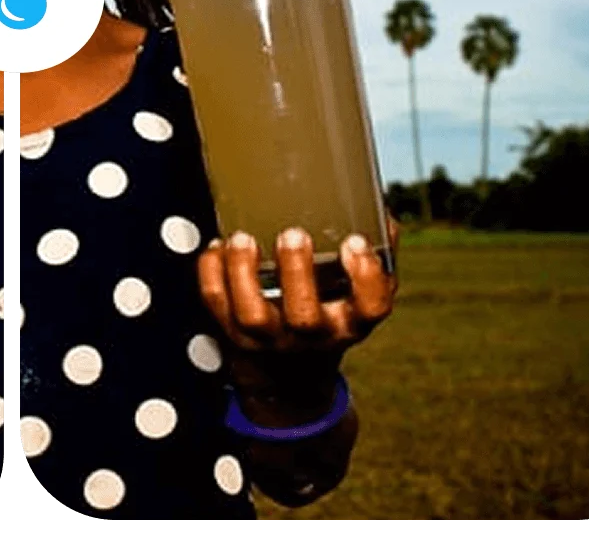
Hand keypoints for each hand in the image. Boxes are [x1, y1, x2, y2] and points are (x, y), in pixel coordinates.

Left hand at [197, 214, 399, 410]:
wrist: (288, 377)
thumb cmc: (327, 315)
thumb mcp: (356, 295)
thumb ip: (370, 256)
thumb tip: (378, 211)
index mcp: (350, 322)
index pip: (371, 308)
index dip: (366, 277)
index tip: (355, 242)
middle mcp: (311, 336)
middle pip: (304, 318)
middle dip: (297, 273)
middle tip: (292, 234)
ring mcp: (269, 339)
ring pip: (252, 316)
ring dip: (243, 273)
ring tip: (243, 238)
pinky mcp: (233, 335)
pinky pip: (216, 305)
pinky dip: (211, 272)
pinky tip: (217, 247)